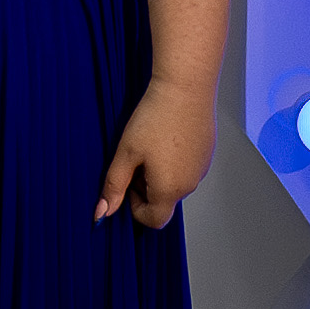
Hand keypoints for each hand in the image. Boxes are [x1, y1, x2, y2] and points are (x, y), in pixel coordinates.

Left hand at [98, 79, 214, 227]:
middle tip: (135, 159)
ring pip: (175, 184)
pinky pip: (187, 168)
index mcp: (170, 189)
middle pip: (164, 201)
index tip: (127, 183)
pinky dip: (173, 161)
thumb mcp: (126, 153)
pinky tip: (164, 137)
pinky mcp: (207, 154)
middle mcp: (191, 184)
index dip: (134, 207)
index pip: (153, 220)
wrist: (185, 88)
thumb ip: (113, 185)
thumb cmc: (156, 117)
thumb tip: (102, 212)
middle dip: (145, 188)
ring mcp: (202, 169)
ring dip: (159, 174)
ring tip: (150, 144)